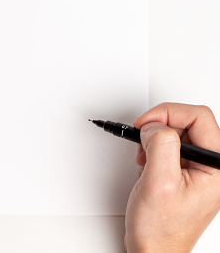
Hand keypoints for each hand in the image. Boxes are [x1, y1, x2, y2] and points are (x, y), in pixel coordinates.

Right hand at [125, 103, 219, 251]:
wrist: (154, 248)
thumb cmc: (162, 228)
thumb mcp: (159, 182)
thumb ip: (160, 146)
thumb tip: (154, 125)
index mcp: (217, 167)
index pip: (198, 117)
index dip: (167, 113)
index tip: (145, 123)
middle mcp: (212, 166)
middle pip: (188, 121)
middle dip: (159, 125)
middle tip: (141, 137)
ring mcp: (199, 168)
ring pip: (177, 131)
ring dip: (154, 138)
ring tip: (144, 158)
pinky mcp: (185, 170)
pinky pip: (170, 144)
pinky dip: (152, 148)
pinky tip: (147, 164)